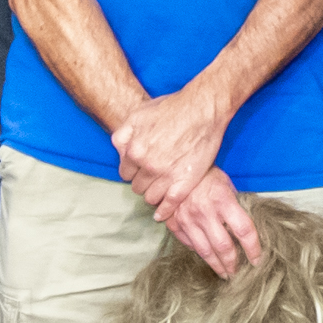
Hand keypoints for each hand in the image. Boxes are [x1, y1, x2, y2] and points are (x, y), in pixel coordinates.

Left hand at [112, 86, 226, 221]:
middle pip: (137, 187)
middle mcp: (148, 166)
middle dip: (144, 181)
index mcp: (134, 151)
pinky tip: (162, 214)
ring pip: (151, 198)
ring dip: (154, 194)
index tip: (142, 168)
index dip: (134, 170)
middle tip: (155, 175)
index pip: (125, 174)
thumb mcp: (138, 115)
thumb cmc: (173, 108)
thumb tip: (120, 152)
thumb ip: (123, 135)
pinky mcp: (185, 182)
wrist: (203, 108)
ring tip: (162, 187)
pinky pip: (169, 205)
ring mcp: (167, 176)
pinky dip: (164, 212)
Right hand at [163, 167, 262, 276]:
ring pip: (205, 251)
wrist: (175, 169)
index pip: (244, 230)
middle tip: (238, 273)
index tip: (257, 260)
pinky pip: (190, 245)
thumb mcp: (227, 185)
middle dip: (233, 264)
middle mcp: (206, 213)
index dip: (253, 248)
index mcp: (223, 201)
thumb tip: (246, 229)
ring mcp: (188, 220)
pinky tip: (207, 258)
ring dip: (217, 266)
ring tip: (224, 274)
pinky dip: (200, 254)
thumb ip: (235, 206)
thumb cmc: (207, 175)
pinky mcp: (175, 224)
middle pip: (224, 247)